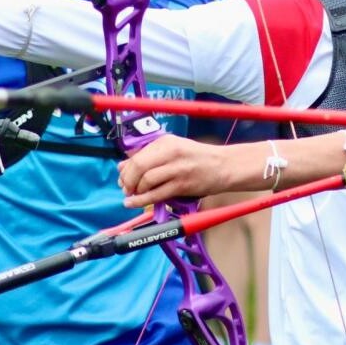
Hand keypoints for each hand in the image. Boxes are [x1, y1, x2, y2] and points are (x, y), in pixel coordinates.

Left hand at [117, 135, 239, 205]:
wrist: (223, 165)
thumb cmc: (197, 158)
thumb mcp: (173, 149)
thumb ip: (148, 156)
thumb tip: (122, 166)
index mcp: (166, 141)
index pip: (137, 154)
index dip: (125, 169)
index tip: (122, 178)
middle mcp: (171, 152)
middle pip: (138, 166)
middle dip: (127, 180)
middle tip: (125, 188)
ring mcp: (177, 168)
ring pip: (146, 180)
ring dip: (134, 190)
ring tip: (132, 195)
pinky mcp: (182, 185)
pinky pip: (156, 194)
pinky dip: (140, 200)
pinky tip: (133, 203)